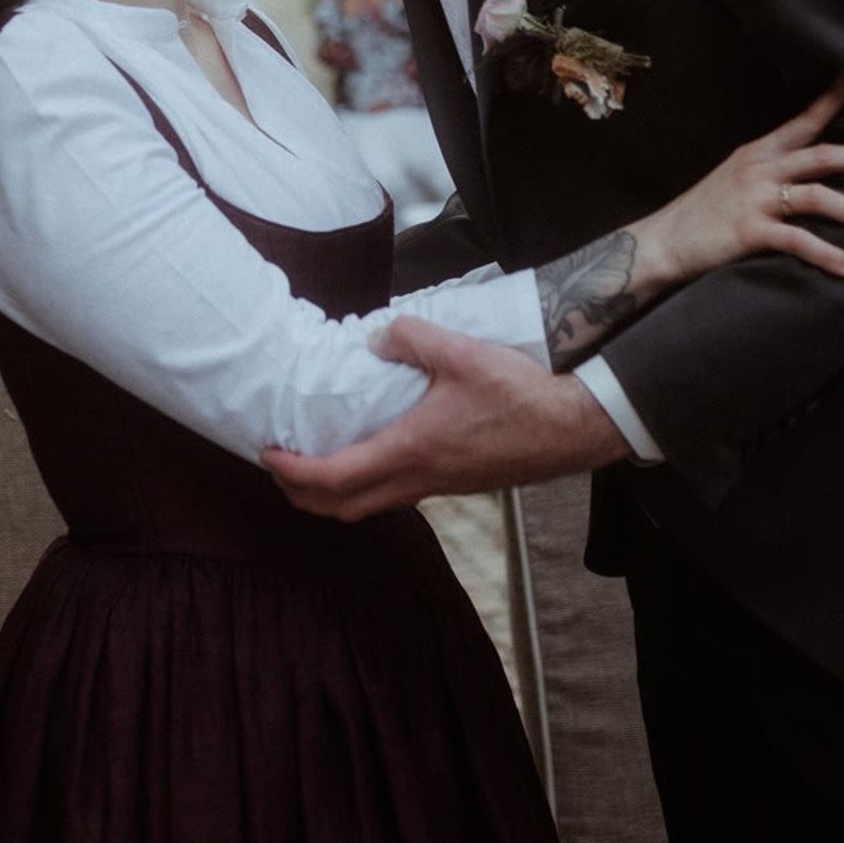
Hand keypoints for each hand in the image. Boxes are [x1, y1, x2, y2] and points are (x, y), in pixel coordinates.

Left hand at [264, 318, 627, 521]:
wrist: (575, 426)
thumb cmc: (522, 394)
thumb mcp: (463, 353)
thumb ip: (412, 337)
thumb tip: (378, 335)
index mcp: (410, 450)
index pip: (333, 477)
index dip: (292, 471)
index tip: (268, 454)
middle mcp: (419, 479)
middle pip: (343, 507)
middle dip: (303, 493)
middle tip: (280, 466)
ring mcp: (440, 487)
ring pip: (372, 505)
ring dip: (336, 493)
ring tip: (318, 461)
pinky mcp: (458, 484)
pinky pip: (399, 495)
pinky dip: (369, 484)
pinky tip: (375, 453)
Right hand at [647, 75, 843, 289]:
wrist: (661, 242)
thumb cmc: (701, 216)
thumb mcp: (734, 181)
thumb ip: (769, 173)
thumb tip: (810, 176)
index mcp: (757, 153)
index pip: (802, 121)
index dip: (831, 100)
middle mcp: (759, 169)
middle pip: (824, 155)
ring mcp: (754, 199)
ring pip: (818, 197)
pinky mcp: (748, 231)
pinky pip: (797, 240)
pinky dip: (827, 254)